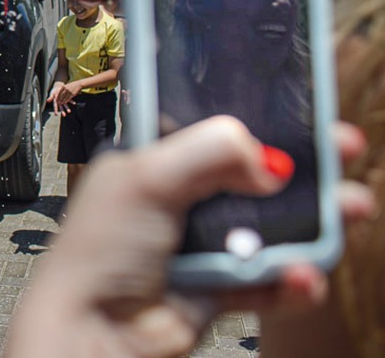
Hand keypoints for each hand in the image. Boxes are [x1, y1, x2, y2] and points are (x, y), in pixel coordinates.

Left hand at [4, 116, 374, 357]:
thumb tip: (267, 159)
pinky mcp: (217, 288)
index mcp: (150, 160)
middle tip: (342, 148)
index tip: (302, 110)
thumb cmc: (97, 252)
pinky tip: (302, 276)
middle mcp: (176, 199)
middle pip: (253, 175)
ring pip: (271, 227)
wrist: (92, 332)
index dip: (257, 118)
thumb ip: (210, 151)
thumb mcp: (147, 178)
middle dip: (303, 165)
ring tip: (349, 210)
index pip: (210, 127)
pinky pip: (269, 281)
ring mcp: (199, 244)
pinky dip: (291, 280)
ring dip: (314, 220)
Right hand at [48, 82, 75, 114]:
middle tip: (64, 115)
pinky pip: (69, 100)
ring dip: (67, 108)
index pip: (55, 107)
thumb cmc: (54, 91)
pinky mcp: (66, 97)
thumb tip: (47, 101)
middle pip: (61, 107)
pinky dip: (72, 101)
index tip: (56, 115)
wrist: (58, 87)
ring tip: (69, 111)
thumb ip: (50, 98)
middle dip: (62, 111)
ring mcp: (63, 100)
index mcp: (55, 101)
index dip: (55, 110)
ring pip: (65, 105)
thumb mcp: (52, 94)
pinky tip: (74, 103)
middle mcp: (60, 102)